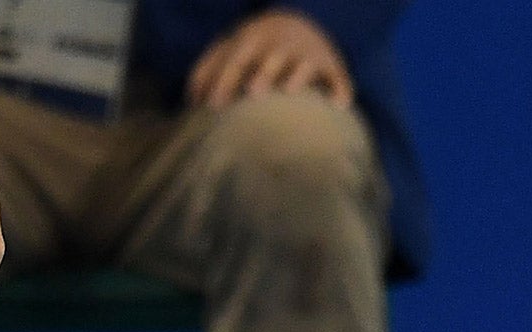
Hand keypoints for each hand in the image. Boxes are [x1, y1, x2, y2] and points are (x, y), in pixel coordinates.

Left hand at [189, 9, 352, 109]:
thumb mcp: (232, 49)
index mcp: (252, 41)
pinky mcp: (330, 66)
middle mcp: (279, 45)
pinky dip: (340, 88)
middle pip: (269, 59)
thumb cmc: (257, 48)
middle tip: (252, 93)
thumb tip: (190, 99)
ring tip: (290, 91)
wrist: (300, 24)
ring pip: (302, 64)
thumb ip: (208, 70)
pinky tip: (340, 105)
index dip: (223, 79)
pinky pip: (337, 77)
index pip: (235, 59)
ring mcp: (306, 54)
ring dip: (297, 77)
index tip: (212, 106)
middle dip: (262, 73)